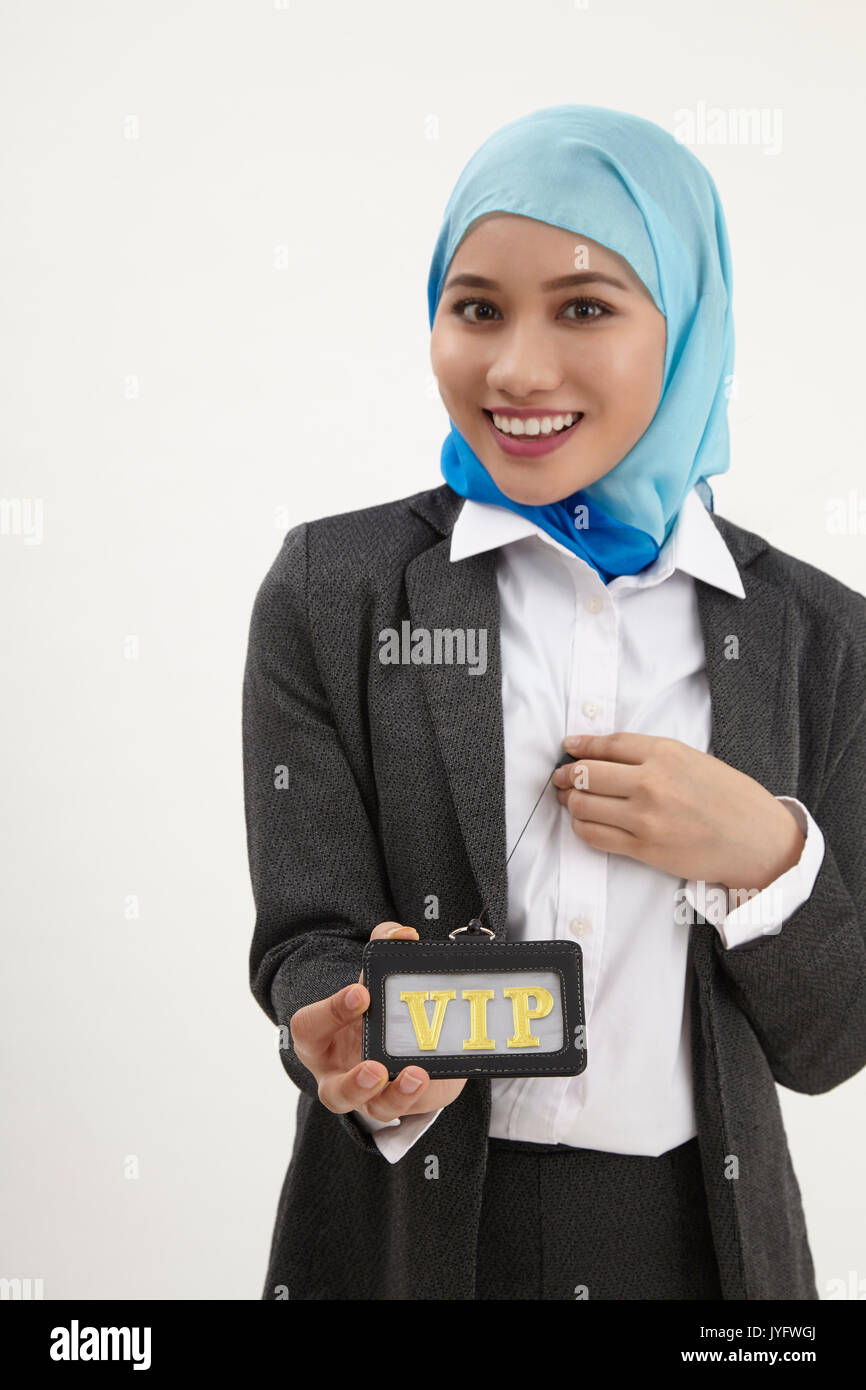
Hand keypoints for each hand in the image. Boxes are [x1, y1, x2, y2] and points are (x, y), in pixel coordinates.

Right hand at [289, 921, 467, 1122]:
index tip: (361, 993)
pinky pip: (407, 1107)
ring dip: (395, 1096)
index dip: (330, 1012)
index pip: (309, 1027)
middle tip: (375, 1066)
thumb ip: (384, 945)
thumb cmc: (370, 1008)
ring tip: (416, 1075)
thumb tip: (403, 934)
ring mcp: (369, 1096)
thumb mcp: (372, 977)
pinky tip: (432, 1077)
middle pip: (333, 1092)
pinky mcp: (401, 1103)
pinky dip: (419, 1094)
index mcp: (321, 1037)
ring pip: (373, 1110)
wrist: (392, 1037)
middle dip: (354, 1082)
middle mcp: (338, 1074)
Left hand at [552, 732, 804, 893]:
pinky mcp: (644, 848)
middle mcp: (651, 782)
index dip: (580, 746)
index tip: (568, 746)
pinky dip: (582, 827)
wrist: (756, 840)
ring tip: (570, 801)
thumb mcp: (693, 759)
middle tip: (559, 778)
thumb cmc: (729, 797)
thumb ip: (652, 755)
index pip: (607, 745)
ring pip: (583, 805)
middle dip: (565, 775)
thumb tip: (606, 753)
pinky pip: (595, 835)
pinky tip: (585, 823)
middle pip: (586, 774)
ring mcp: (645, 817)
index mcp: (665, 753)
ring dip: (570, 802)